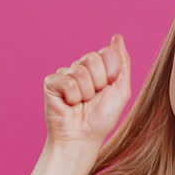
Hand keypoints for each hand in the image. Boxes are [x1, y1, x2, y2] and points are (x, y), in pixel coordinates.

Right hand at [43, 34, 131, 149]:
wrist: (83, 137)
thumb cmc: (102, 118)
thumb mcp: (121, 90)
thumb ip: (123, 62)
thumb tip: (117, 37)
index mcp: (98, 68)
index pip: (107, 53)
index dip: (111, 73)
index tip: (108, 89)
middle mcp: (81, 68)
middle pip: (93, 58)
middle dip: (98, 82)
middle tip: (93, 98)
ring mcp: (65, 74)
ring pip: (80, 71)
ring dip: (85, 93)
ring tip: (81, 104)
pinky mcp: (51, 82)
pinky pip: (66, 81)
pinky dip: (72, 97)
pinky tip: (69, 104)